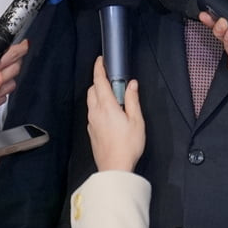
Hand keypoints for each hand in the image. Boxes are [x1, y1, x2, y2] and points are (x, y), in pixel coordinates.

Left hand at [86, 56, 143, 171]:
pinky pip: (92, 112)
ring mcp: (92, 122)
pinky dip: (98, 106)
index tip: (100, 60)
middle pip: (92, 89)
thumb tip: (131, 85)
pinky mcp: (91, 131)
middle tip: (112, 80)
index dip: (99, 68)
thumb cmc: (128, 145)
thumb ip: (132, 100)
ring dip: (98, 94)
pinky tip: (110, 113)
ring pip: (91, 101)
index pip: (99, 81)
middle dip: (99, 81)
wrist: (115, 167)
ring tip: (113, 98)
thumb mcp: (137, 120)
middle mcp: (96, 112)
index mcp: (107, 106)